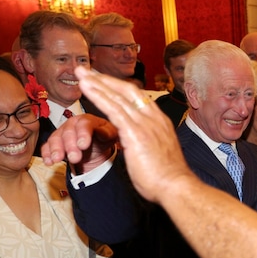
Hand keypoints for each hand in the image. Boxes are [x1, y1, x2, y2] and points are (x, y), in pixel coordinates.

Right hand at [41, 114, 118, 173]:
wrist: (96, 145)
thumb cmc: (103, 137)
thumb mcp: (110, 134)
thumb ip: (108, 132)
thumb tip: (104, 132)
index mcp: (87, 119)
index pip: (84, 124)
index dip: (83, 134)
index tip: (84, 145)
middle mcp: (72, 124)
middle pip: (68, 132)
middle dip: (70, 145)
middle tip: (74, 157)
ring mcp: (62, 132)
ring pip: (55, 138)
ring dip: (55, 149)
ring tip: (57, 159)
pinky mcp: (55, 142)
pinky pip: (47, 146)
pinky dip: (46, 154)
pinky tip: (49, 161)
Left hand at [73, 66, 194, 203]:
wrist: (176, 186)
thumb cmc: (168, 177)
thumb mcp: (159, 154)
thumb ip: (148, 145)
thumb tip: (142, 148)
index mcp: (160, 122)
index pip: (138, 98)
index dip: (119, 88)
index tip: (105, 82)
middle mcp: (154, 118)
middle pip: (127, 91)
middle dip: (105, 79)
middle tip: (87, 71)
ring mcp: (145, 124)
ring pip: (117, 97)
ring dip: (97, 84)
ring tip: (81, 74)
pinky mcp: (135, 132)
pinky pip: (113, 109)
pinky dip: (98, 96)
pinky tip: (86, 89)